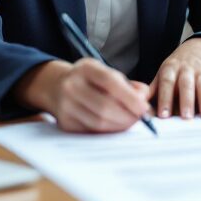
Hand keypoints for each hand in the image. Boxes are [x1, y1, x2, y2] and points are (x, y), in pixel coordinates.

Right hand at [16, 59, 151, 132]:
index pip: (109, 82)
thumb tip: (144, 98)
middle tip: (140, 120)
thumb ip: (128, 84)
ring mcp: (65, 105)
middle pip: (104, 106)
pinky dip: (107, 131)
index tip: (144, 108)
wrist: (56, 86)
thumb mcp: (107, 73)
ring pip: (98, 122)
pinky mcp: (64, 122)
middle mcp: (71, 85)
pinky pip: (91, 131)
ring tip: (130, 123)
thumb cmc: (89, 80)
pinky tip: (115, 127)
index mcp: (85, 68)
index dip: (129, 97)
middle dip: (127, 116)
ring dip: (119, 126)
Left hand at [150, 37, 200, 118]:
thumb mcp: (163, 72)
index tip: (163, 115)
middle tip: (187, 117)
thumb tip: (137, 103)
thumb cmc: (178, 66)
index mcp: (171, 69)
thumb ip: (152, 89)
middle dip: (187, 101)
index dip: (164, 98)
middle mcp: (187, 70)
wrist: (200, 47)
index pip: (166, 83)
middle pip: (186, 85)